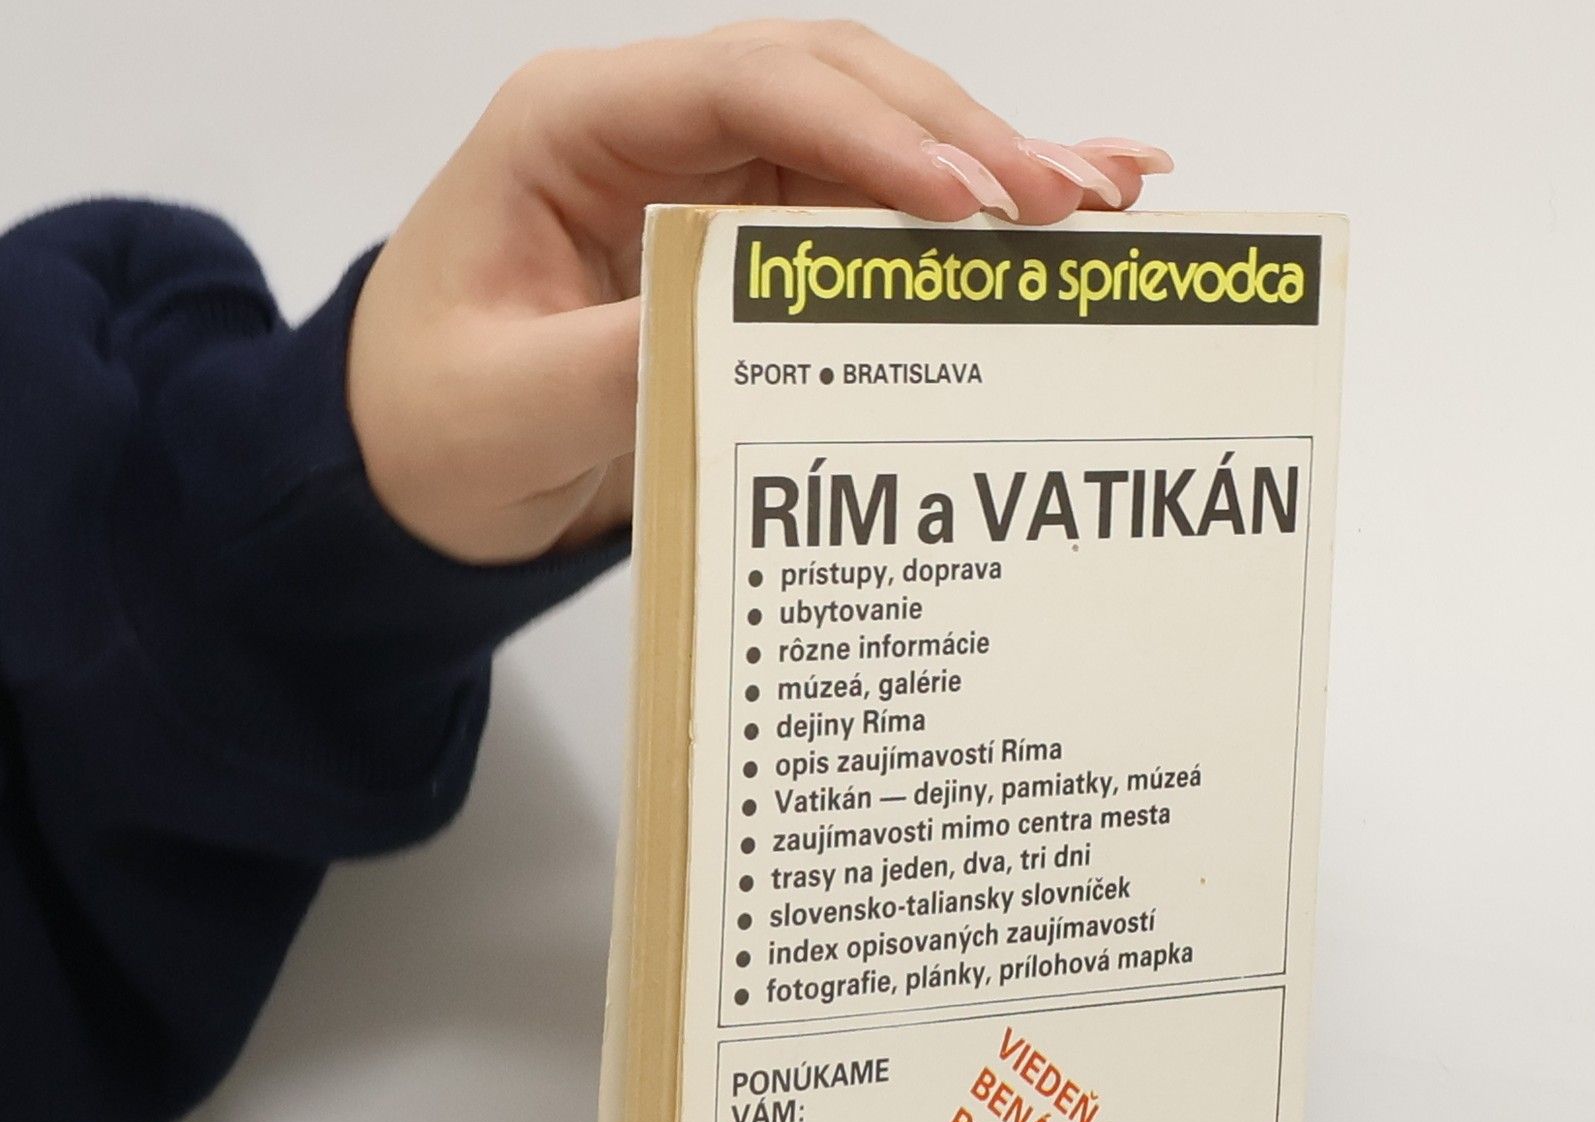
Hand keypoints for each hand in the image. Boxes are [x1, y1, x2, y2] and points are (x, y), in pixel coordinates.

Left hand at [346, 19, 1171, 564]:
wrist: (402, 471)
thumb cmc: (426, 422)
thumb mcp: (511, 405)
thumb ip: (628, 355)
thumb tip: (763, 325)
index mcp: (572, 127)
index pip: (745, 87)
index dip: (869, 135)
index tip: (966, 204)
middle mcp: (652, 129)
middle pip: (832, 89)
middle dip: (958, 140)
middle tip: (1065, 206)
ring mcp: (706, 178)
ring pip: (868, 140)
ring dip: (984, 165)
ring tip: (1102, 198)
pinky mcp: (744, 240)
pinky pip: (862, 211)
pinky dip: (958, 212)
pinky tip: (1059, 205)